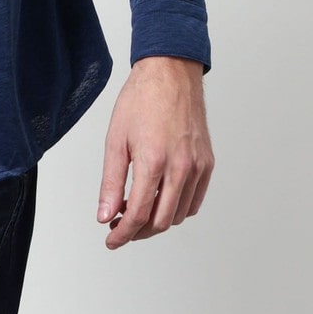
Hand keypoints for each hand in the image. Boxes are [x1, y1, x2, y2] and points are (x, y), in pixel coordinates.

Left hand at [97, 56, 212, 248]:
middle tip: (120, 226)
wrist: (170, 74)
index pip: (139, 215)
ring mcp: (197, 167)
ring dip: (157, 220)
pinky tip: (160, 198)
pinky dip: (177, 208)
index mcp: (154, 161)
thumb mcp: (115, 138)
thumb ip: (111, 181)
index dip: (123, 233)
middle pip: (161, 221)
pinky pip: (194, 200)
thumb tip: (105, 214)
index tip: (111, 239)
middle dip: (138, 231)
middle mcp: (180, 168)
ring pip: (179, 214)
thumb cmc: (141, 99)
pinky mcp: (207, 164)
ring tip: (136, 208)